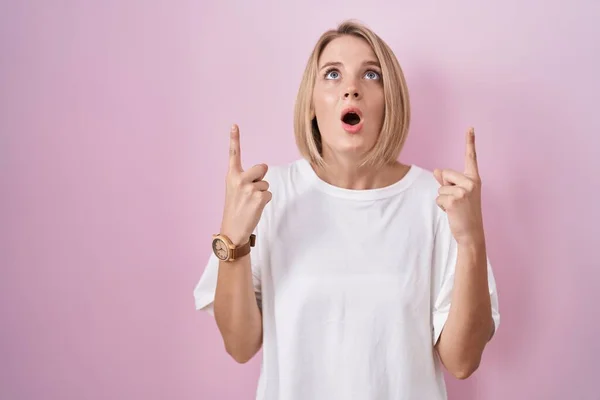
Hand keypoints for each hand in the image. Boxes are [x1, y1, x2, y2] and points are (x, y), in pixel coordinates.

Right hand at [220, 124, 271, 245]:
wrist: (232, 229)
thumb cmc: (235, 209)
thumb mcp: (235, 190)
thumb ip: (245, 178)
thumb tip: (262, 171)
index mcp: (231, 176)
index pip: (234, 154)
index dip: (234, 139)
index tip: (234, 125)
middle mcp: (239, 179)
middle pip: (262, 167)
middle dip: (261, 177)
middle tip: (251, 191)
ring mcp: (249, 188)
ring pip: (266, 183)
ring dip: (262, 193)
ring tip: (250, 203)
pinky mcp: (259, 197)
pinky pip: (268, 194)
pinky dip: (264, 201)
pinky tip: (254, 208)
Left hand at [434, 127, 484, 246]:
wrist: (471, 233)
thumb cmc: (464, 213)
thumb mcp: (458, 194)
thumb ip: (448, 181)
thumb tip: (436, 170)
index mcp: (474, 179)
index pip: (471, 157)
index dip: (470, 142)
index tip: (470, 127)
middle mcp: (471, 182)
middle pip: (445, 174)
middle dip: (445, 187)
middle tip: (457, 202)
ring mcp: (464, 191)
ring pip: (440, 187)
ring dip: (443, 199)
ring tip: (455, 208)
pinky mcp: (454, 200)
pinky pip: (438, 197)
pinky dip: (441, 206)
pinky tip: (452, 212)